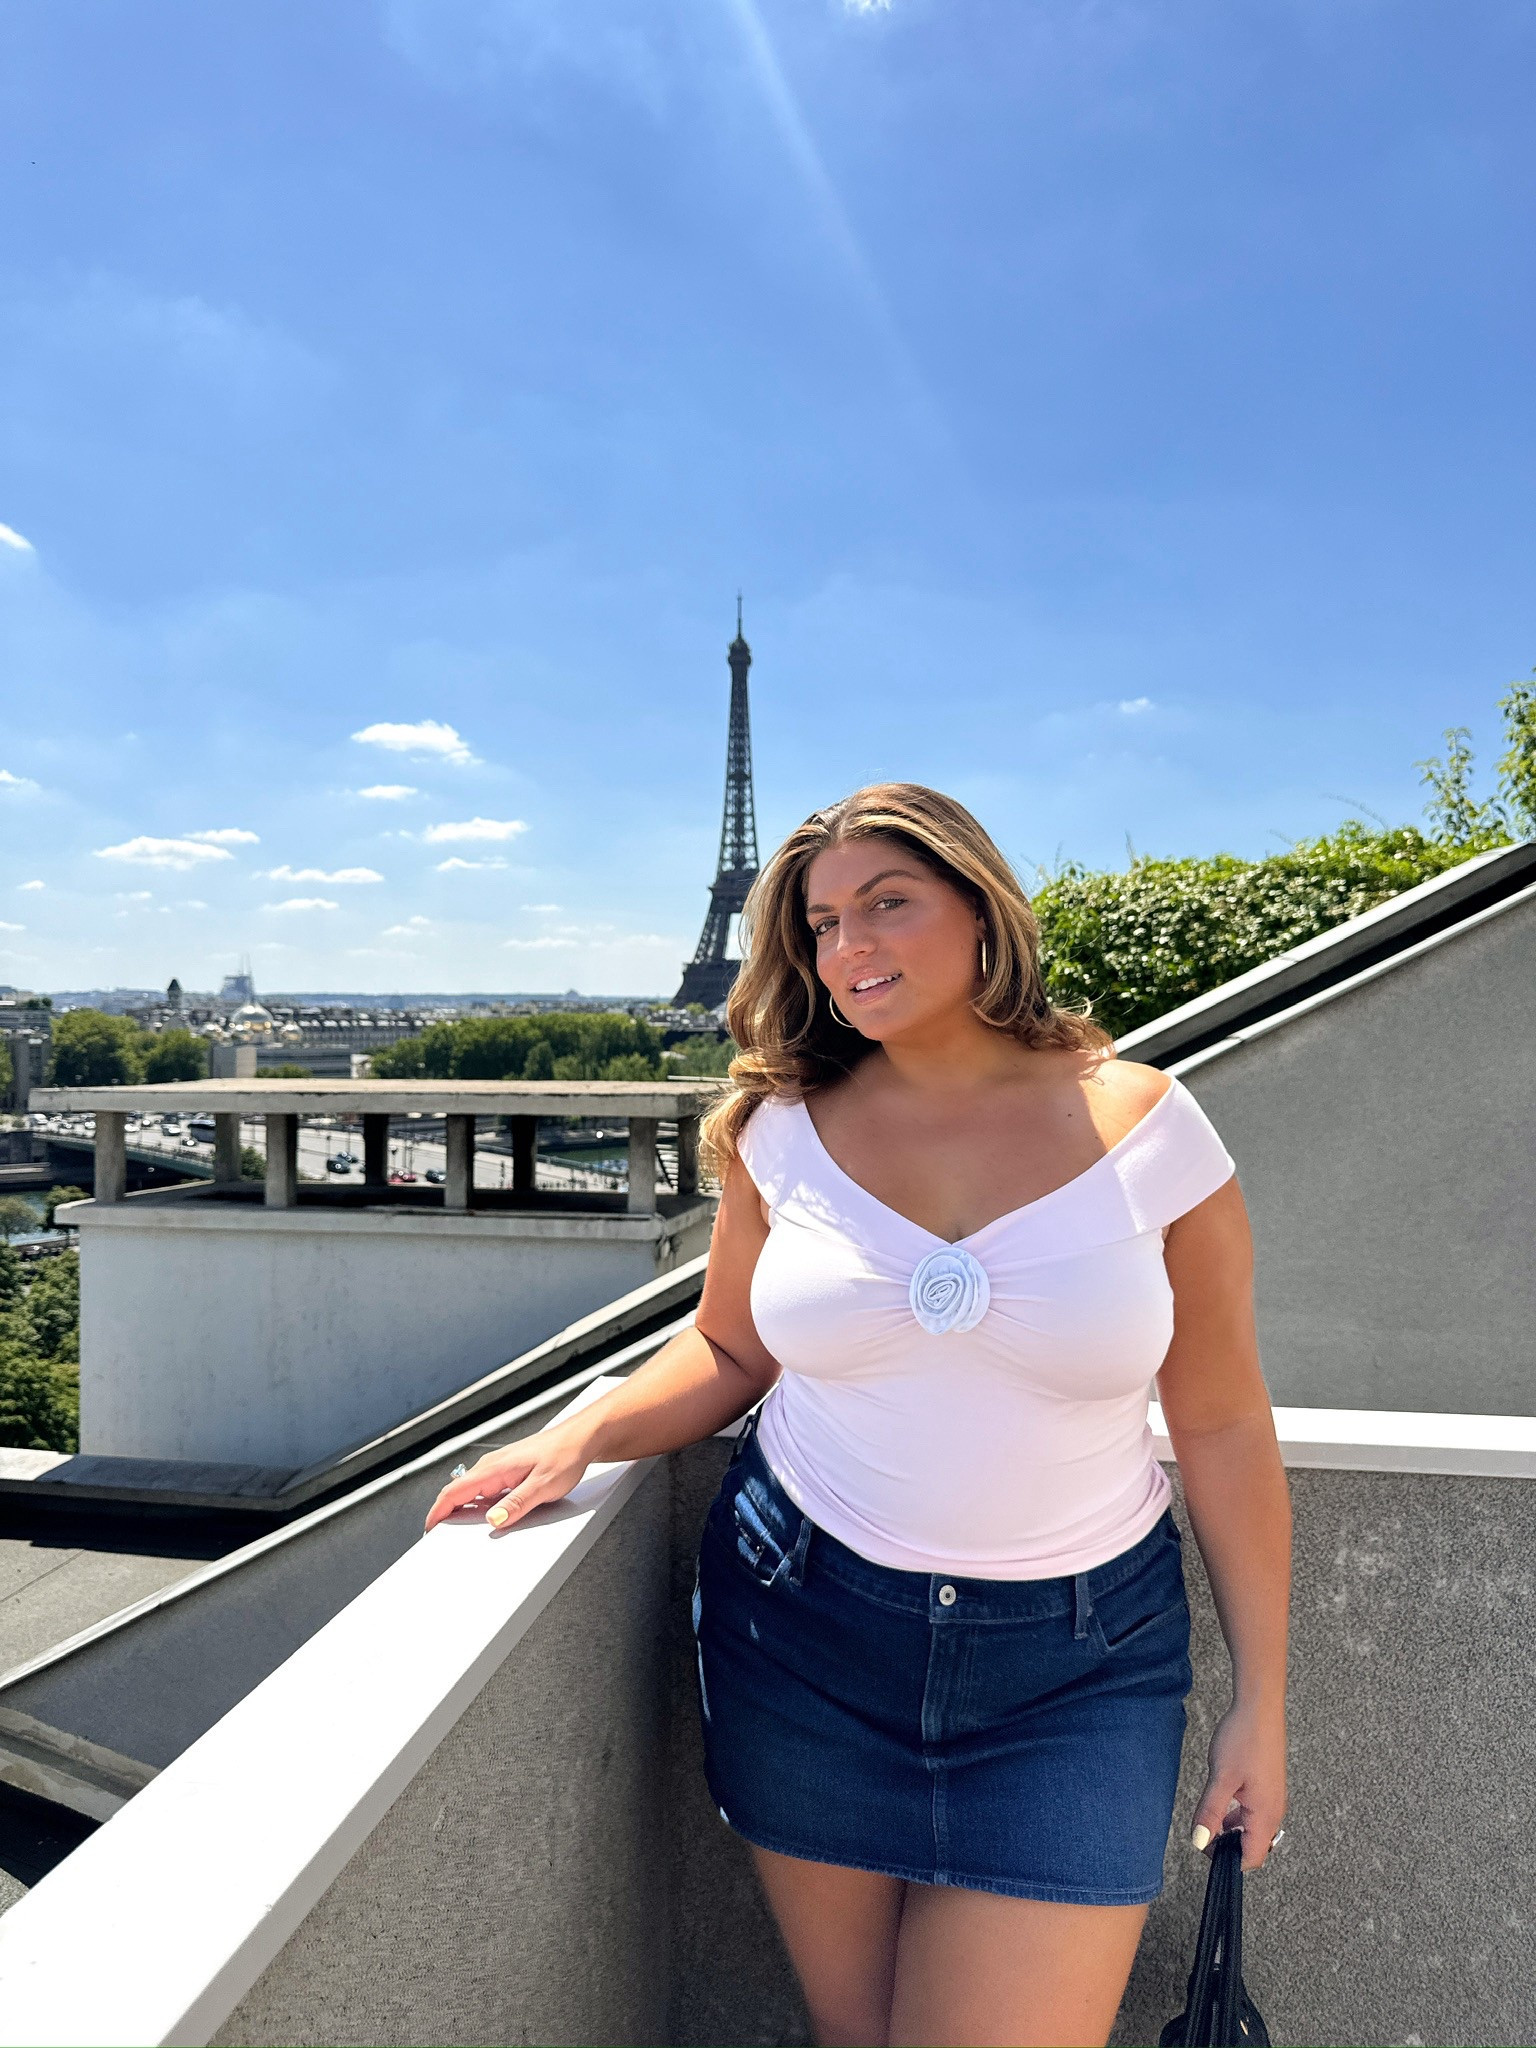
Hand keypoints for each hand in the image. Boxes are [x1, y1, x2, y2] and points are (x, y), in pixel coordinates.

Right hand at [422, 1425, 591, 1535]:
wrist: (582, 1438)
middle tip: (440, 1536)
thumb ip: (516, 1504)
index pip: (454, 1492)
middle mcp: (492, 1466)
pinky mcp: (510, 1470)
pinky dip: (479, 1504)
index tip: (429, 1529)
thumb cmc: (565, 1455)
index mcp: (494, 1469)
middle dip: (446, 1514)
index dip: (437, 1512)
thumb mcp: (542, 1486)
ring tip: (460, 1530)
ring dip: (463, 1510)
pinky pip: (486, 1490)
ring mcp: (500, 1468)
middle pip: (458, 1492)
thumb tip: (492, 1521)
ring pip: (472, 1491)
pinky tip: (487, 1515)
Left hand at [1189, 1698, 1286, 1871]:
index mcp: (1266, 1815)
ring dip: (1230, 1828)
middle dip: (1228, 1845)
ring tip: (1209, 1815)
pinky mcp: (1268, 1786)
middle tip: (1203, 1830)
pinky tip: (1221, 1800)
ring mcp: (1272, 1798)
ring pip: (1252, 1828)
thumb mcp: (1221, 1778)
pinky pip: (1253, 1812)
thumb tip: (1199, 1842)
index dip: (1228, 1861)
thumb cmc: (1243, 1739)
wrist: (1259, 1708)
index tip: (1205, 1849)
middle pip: (1252, 1845)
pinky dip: (1237, 1814)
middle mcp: (1274, 1811)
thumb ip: (1210, 1812)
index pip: (1252, 1858)